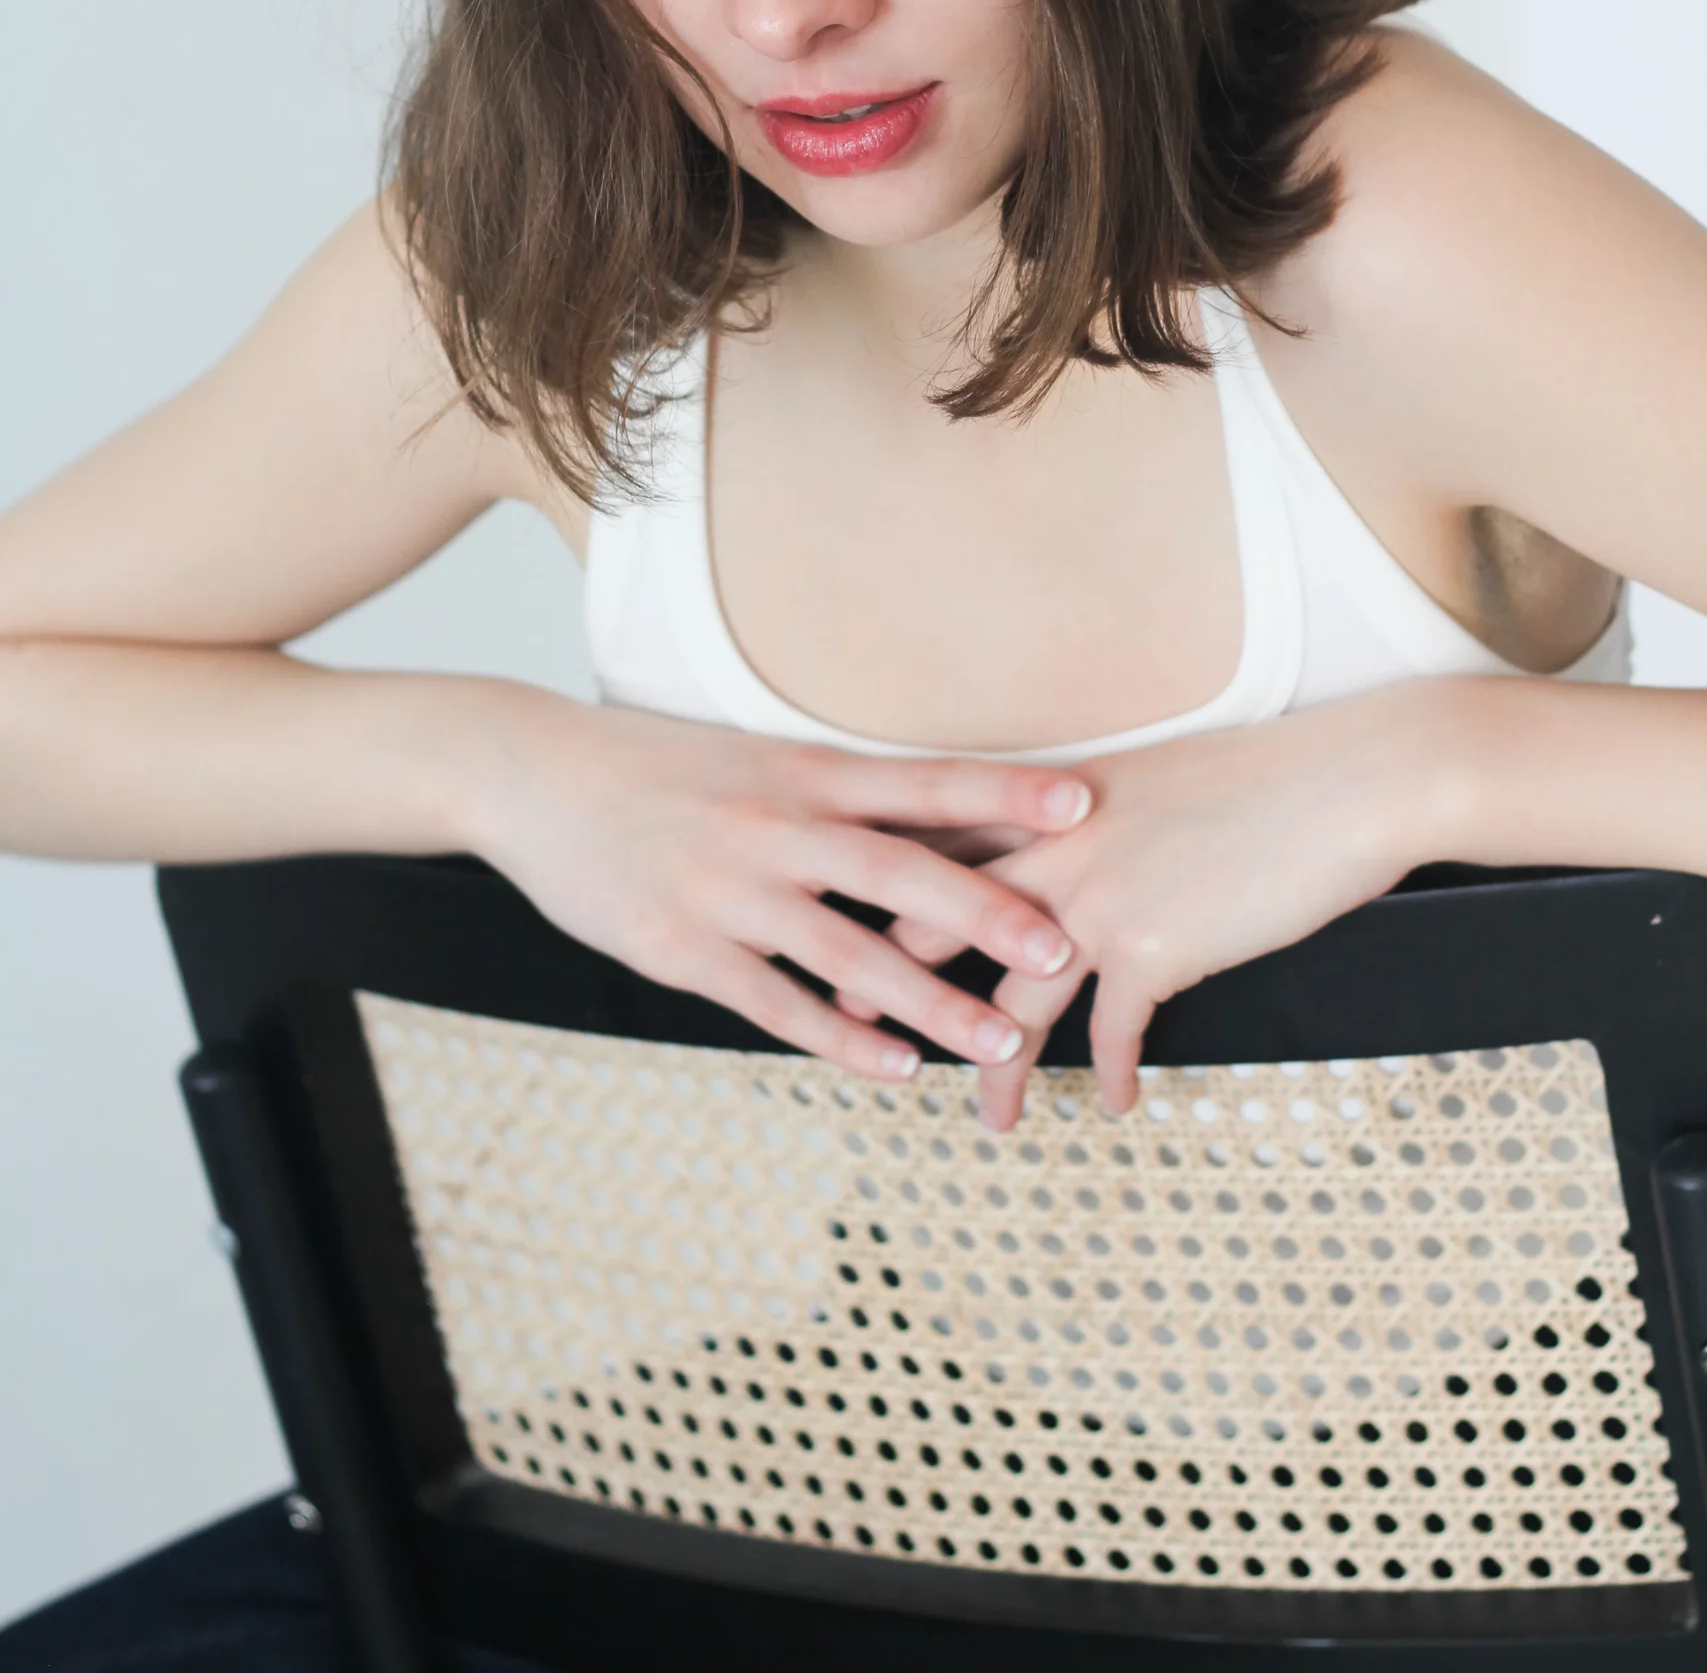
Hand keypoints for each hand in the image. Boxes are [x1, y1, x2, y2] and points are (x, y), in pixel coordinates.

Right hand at [448, 686, 1092, 1081]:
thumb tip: (934, 814)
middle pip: (902, 871)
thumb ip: (832, 794)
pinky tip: (894, 1068)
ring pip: (849, 954)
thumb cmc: (656, 766)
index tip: (1084, 800)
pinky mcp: (683, 949)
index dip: (1004, 792)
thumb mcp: (751, 757)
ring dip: (930, 1002)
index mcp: (802, 771)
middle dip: (990, 914)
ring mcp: (730, 891)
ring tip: (999, 1041)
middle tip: (1066, 951)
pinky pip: (775, 1003)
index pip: (923, 781)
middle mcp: (776, 827)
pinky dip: (839, 1038)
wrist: (532, 773)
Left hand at [887, 680, 1473, 1127]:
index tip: (844, 913)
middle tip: (847, 1015)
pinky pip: (1111, 1032)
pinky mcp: (1152, 948)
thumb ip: (1100, 821)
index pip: (942, 843)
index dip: (887, 883)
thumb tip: (1080, 853)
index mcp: (1051, 804)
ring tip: (996, 1119)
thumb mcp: (1154, 781)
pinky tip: (1121, 1104)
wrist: (1345, 781)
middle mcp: (1054, 849)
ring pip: (1014, 1003)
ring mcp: (1097, 901)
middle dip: (890, 976)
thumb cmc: (1265, 777)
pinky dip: (1114, 1075)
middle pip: (939, 922)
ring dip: (1000, 1069)